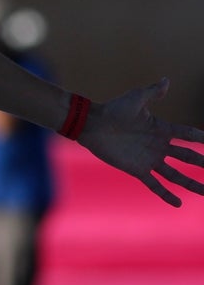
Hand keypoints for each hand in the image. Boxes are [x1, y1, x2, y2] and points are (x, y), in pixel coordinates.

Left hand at [80, 79, 203, 206]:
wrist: (92, 125)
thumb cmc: (113, 109)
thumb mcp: (135, 99)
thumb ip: (152, 92)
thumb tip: (167, 80)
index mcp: (161, 129)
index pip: (188, 135)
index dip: (202, 139)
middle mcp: (159, 146)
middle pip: (187, 157)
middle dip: (203, 163)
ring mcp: (149, 159)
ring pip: (176, 174)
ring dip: (192, 183)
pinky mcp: (137, 169)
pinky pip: (155, 184)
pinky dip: (166, 194)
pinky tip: (178, 203)